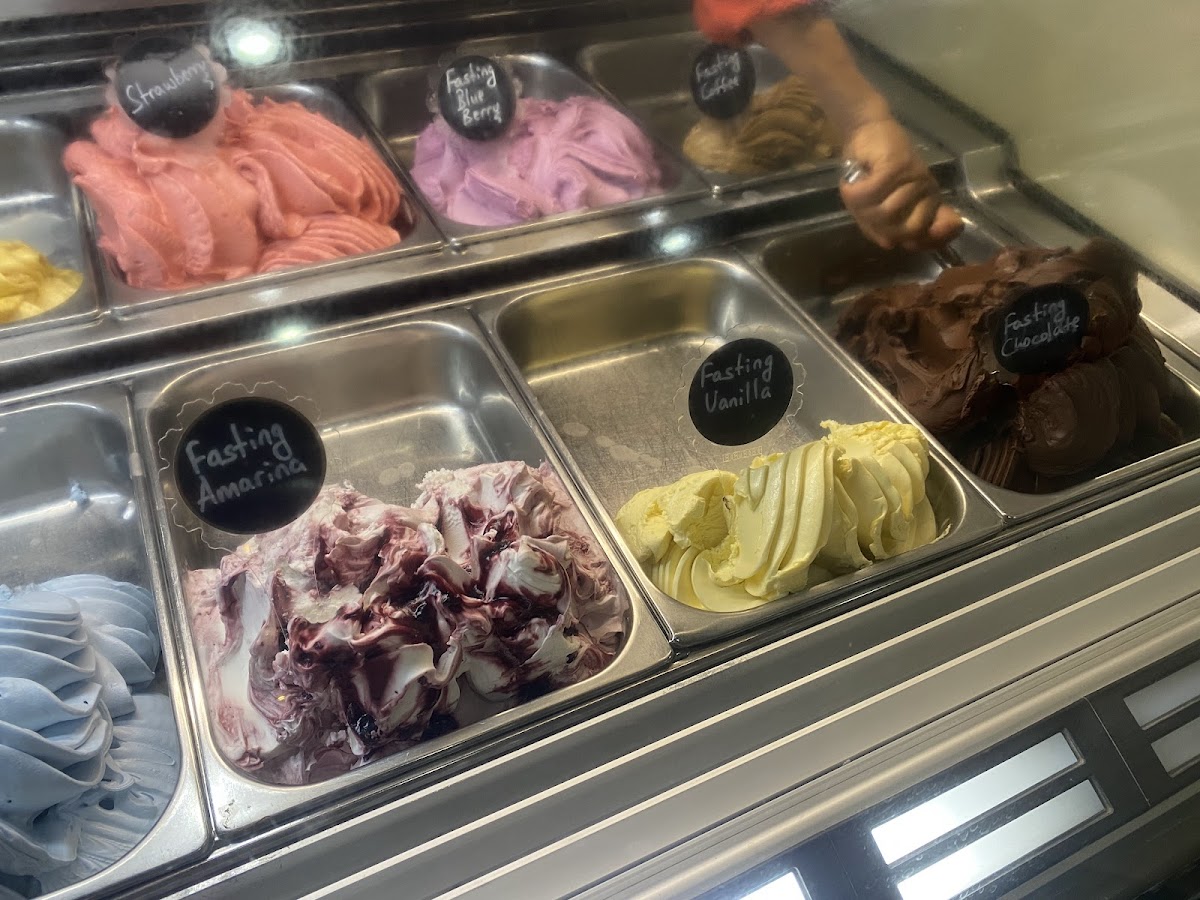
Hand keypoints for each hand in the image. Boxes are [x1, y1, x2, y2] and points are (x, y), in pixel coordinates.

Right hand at [839, 118, 962, 250]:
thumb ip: (888, 225)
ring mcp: (915, 178)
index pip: (925, 237)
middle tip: (863, 210)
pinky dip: (854, 192)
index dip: (905, 242)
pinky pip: (872, 195)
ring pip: (886, 214)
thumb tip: (892, 244)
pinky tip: (850, 185)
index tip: (888, 238)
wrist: (866, 130)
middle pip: (904, 231)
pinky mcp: (898, 165)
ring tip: (856, 193)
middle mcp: (927, 190)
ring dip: (861, 206)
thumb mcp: (880, 203)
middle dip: (875, 225)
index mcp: (928, 202)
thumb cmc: (873, 168)